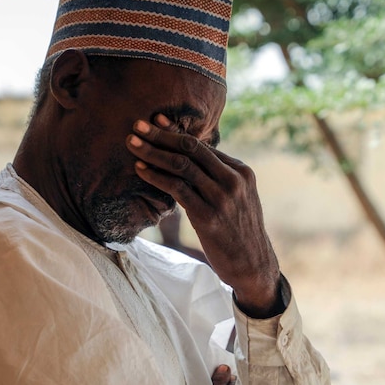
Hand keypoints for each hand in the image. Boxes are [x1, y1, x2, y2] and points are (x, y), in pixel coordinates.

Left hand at [127, 117, 283, 317]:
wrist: (252, 264)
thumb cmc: (238, 232)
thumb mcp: (238, 199)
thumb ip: (219, 179)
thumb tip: (191, 161)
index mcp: (242, 172)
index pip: (204, 145)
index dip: (177, 132)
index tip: (156, 120)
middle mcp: (234, 180)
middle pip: (192, 149)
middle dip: (161, 135)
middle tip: (138, 125)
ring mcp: (222, 198)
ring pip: (182, 165)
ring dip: (153, 152)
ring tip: (132, 143)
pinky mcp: (208, 217)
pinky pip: (177, 189)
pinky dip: (156, 176)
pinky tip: (140, 170)